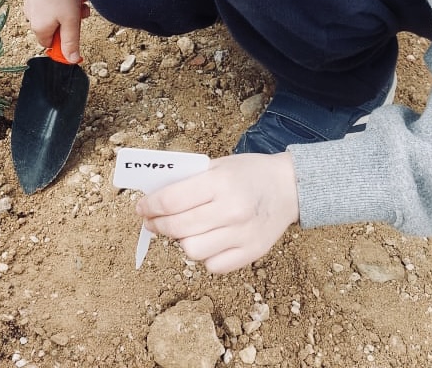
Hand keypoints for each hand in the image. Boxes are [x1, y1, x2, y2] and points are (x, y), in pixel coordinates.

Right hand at [24, 0, 88, 61]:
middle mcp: (31, 15)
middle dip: (72, 19)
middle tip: (82, 9)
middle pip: (56, 26)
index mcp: (39, 28)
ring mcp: (32, 0)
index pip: (51, 45)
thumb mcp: (71, 20)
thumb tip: (71, 60)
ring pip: (56, 9)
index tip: (77, 30)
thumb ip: (71, 42)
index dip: (66, 41)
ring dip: (70, 5)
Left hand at [136, 153, 299, 273]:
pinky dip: (204, 256)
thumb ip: (189, 181)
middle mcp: (231, 210)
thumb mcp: (218, 165)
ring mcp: (242, 234)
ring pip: (192, 251)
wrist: (290, 187)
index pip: (172, 200)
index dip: (150, 206)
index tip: (141, 207)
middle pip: (178, 228)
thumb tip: (155, 198)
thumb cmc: (249, 173)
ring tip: (182, 230)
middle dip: (157, 225)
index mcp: (220, 183)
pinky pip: (213, 265)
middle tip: (151, 221)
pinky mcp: (252, 253)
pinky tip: (206, 240)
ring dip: (181, 241)